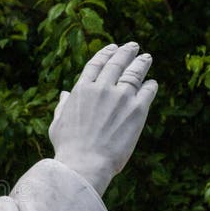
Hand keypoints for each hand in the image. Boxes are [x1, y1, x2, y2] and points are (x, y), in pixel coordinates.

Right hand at [49, 42, 157, 195]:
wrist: (85, 163)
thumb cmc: (68, 148)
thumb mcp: (57, 124)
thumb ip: (62, 106)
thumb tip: (64, 94)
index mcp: (81, 90)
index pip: (96, 64)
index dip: (106, 53)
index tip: (113, 48)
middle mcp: (101, 88)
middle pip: (117, 63)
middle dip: (126, 52)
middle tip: (134, 47)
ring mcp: (121, 97)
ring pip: (134, 72)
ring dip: (142, 63)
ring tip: (146, 58)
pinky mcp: (137, 110)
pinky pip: (147, 91)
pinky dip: (150, 85)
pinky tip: (152, 83)